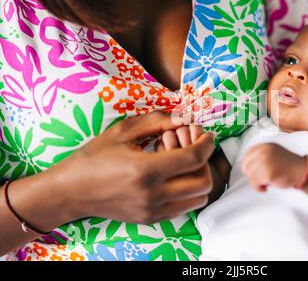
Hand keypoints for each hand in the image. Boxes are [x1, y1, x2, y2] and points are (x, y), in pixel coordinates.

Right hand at [55, 111, 214, 224]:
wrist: (71, 191)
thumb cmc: (94, 157)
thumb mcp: (123, 131)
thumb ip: (157, 121)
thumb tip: (184, 117)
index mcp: (144, 170)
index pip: (194, 159)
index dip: (207, 144)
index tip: (207, 135)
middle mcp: (152, 195)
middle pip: (203, 181)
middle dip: (204, 161)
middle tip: (190, 147)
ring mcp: (153, 211)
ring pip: (198, 198)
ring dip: (197, 177)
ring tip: (178, 163)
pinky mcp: (151, 219)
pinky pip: (184, 207)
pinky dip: (186, 190)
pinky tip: (170, 176)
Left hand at [242, 143, 304, 191]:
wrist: (302, 171)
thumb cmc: (288, 165)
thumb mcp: (273, 153)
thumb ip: (260, 155)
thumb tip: (245, 164)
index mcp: (264, 146)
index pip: (246, 155)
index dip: (248, 165)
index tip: (254, 171)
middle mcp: (263, 152)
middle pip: (246, 166)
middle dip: (251, 174)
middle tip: (261, 178)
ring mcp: (265, 162)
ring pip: (250, 176)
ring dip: (256, 182)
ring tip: (266, 182)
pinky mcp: (268, 173)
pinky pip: (255, 183)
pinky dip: (259, 188)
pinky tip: (266, 187)